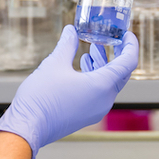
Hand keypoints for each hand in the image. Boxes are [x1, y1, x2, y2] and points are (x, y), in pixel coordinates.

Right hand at [0, 25, 138, 158]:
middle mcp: (105, 100)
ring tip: (93, 49)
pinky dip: (96, 77)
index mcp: (102, 86)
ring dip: (104, 65)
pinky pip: (100, 93)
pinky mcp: (87, 115)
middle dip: (117, 54)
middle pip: (121, 73)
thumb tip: (71, 30)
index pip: (128, 62)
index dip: (130, 45)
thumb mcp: (54, 64)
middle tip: (112, 38)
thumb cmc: (41, 98)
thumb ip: (67, 45)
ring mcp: (97, 110)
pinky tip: (82, 66)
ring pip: (109, 83)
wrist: (27, 127)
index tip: (126, 34)